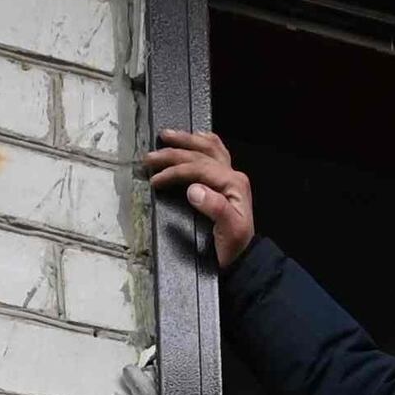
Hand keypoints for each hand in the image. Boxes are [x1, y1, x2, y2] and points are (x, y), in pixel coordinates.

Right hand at [141, 128, 257, 261]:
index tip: (155, 179)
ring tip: (167, 135)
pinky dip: (205, 142)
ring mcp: (230, 176)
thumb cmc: (234, 246)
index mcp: (233, 183)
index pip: (198, 168)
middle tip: (151, 157)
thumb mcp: (228, 231)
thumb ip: (214, 207)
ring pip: (208, 148)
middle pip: (200, 155)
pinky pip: (216, 153)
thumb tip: (194, 189)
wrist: (243, 258)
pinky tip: (197, 136)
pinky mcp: (225, 182)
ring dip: (187, 140)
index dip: (174, 171)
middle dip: (173, 153)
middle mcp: (232, 175)